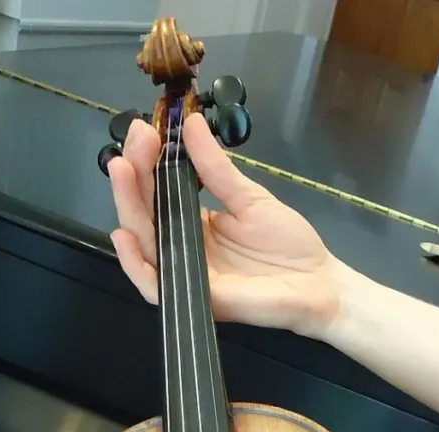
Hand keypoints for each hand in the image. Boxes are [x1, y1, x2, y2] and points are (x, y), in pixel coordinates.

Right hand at [108, 112, 341, 339]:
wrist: (318, 284)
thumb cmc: (288, 244)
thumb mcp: (249, 197)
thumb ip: (217, 168)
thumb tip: (191, 125)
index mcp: (193, 225)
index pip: (158, 193)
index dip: (147, 162)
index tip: (146, 130)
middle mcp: (183, 251)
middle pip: (144, 217)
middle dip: (133, 178)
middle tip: (135, 141)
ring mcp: (187, 276)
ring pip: (144, 247)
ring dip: (127, 209)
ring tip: (121, 171)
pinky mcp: (197, 299)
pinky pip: (155, 288)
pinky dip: (135, 265)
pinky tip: (124, 236)